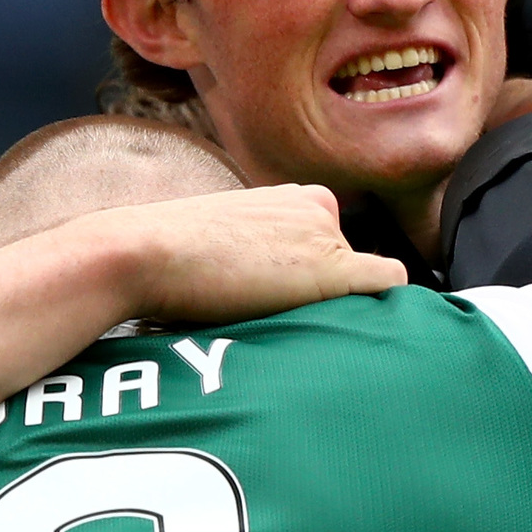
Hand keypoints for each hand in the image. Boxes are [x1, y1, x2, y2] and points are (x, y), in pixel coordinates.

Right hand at [97, 182, 404, 324]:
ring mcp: (328, 235)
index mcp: (291, 197)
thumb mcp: (219, 244)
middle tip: (284, 323)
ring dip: (339, 310)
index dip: (313, 278)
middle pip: (349, 265)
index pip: (330, 244)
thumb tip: (267, 294)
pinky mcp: (333, 267)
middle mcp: (317, 207)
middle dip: (326, 296)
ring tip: (295, 331)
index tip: (287, 303)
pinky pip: (387, 285)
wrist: (143, 253)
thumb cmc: (165, 258)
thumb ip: (259, 256)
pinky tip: (360, 334)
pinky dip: (384, 310)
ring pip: (362, 286)